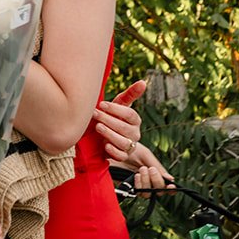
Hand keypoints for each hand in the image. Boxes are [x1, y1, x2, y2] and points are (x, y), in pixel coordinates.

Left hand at [96, 79, 175, 193]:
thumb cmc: (115, 117)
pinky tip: (105, 146)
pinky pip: (120, 156)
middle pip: (124, 128)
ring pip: (123, 142)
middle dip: (108, 120)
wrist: (110, 137)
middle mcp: (134, 133)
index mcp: (135, 120)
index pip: (130, 114)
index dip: (116, 109)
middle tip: (94, 114)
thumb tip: (143, 82)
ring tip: (98, 127)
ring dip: (110, 135)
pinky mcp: (123, 156)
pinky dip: (113, 152)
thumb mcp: (120, 105)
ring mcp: (129, 146)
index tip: (102, 104)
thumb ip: (130, 94)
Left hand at [129, 143, 174, 195]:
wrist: (115, 146)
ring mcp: (138, 186)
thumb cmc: (131, 150)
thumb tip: (171, 179)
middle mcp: (147, 182)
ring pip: (147, 194)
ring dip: (147, 183)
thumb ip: (158, 167)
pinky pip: (136, 193)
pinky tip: (136, 176)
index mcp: (154, 174)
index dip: (170, 189)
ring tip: (141, 170)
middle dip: (157, 181)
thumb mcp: (146, 155)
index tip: (171, 186)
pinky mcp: (127, 188)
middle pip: (158, 192)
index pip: (165, 186)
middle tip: (151, 169)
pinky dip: (139, 185)